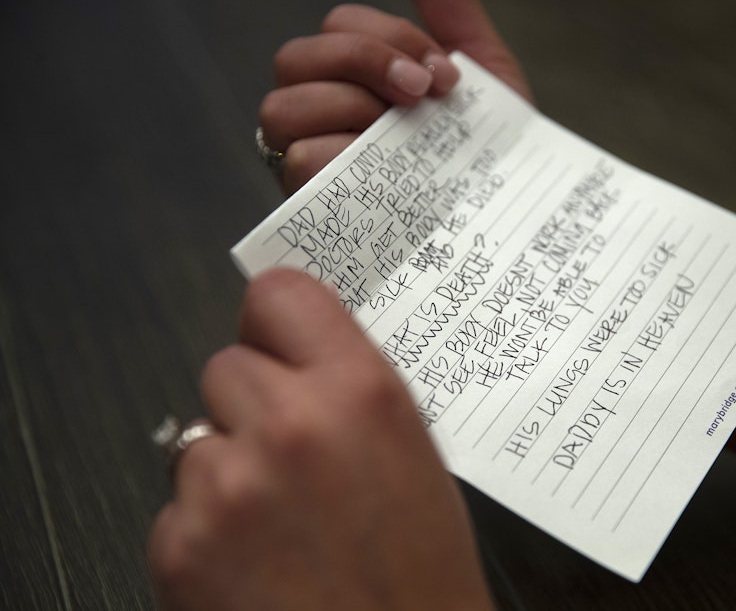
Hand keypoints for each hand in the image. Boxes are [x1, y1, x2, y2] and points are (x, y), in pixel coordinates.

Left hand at [148, 269, 494, 609]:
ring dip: (227, 468)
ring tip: (279, 522)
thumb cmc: (421, 577)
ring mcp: (227, 487)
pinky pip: (177, 505)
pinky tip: (255, 560)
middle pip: (227, 366)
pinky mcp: (181, 546)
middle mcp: (290, 426)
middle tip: (291, 455)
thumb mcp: (413, 454)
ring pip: (195, 437)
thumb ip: (352, 388)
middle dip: (252, 403)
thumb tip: (302, 350)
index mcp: (360, 394)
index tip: (276, 338)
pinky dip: (205, 528)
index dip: (275, 321)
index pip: (279, 296)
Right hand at [259, 0, 531, 194]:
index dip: (390, 38)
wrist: (506, 217)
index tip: (446, 75)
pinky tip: (388, 171)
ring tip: (401, 132)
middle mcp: (321, 112)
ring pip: (282, 108)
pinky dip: (341, 158)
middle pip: (295, 57)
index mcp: (354, 76)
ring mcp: (309, 157)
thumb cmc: (488, 151)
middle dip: (363, 62)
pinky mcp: (311, 204)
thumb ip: (454, 18)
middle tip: (421, 93)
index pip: (339, 25)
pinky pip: (296, 162)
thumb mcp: (483, 78)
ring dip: (347, 108)